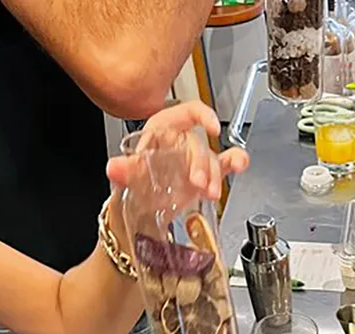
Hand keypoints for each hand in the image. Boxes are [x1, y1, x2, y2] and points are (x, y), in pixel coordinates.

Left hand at [105, 101, 249, 199]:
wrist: (142, 200)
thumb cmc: (138, 173)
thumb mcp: (129, 169)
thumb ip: (124, 168)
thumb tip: (114, 168)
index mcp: (166, 128)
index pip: (190, 112)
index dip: (204, 116)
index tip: (211, 129)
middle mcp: (185, 140)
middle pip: (200, 145)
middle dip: (202, 164)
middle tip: (197, 182)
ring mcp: (197, 159)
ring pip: (213, 161)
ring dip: (215, 176)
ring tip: (210, 192)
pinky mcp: (207, 174)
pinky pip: (225, 165)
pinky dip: (235, 164)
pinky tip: (240, 166)